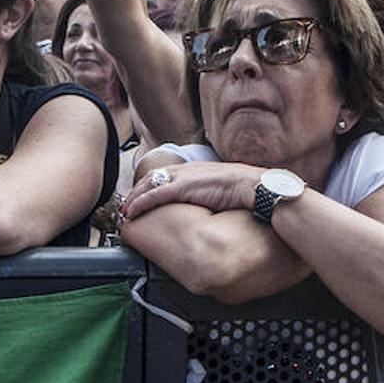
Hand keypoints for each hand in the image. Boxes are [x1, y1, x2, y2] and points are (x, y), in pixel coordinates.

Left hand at [123, 161, 262, 221]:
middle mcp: (188, 169)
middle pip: (152, 176)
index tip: (142, 196)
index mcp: (197, 169)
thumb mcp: (225, 189)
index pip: (166, 174)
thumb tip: (211, 206)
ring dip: (135, 198)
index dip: (151, 185)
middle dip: (137, 191)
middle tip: (127, 205)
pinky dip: (141, 203)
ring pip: (149, 184)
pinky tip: (132, 212)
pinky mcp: (185, 187)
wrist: (257, 188)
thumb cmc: (247, 191)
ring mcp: (186, 177)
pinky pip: (155, 194)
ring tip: (126, 211)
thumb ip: (213, 193)